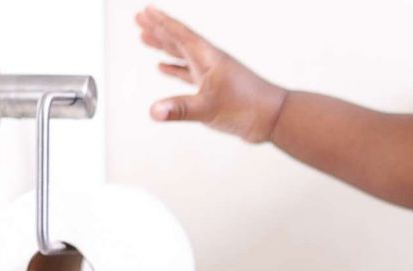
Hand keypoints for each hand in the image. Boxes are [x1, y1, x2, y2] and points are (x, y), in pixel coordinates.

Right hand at [134, 5, 288, 143]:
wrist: (273, 118)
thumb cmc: (248, 107)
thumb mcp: (209, 107)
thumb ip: (180, 109)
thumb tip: (155, 111)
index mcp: (208, 58)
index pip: (180, 34)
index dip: (162, 22)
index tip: (146, 10)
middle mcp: (209, 62)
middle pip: (178, 40)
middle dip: (158, 29)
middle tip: (139, 19)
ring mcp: (211, 74)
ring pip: (181, 55)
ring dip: (164, 47)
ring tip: (145, 39)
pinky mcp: (214, 89)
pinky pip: (188, 74)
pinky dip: (175, 70)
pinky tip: (164, 68)